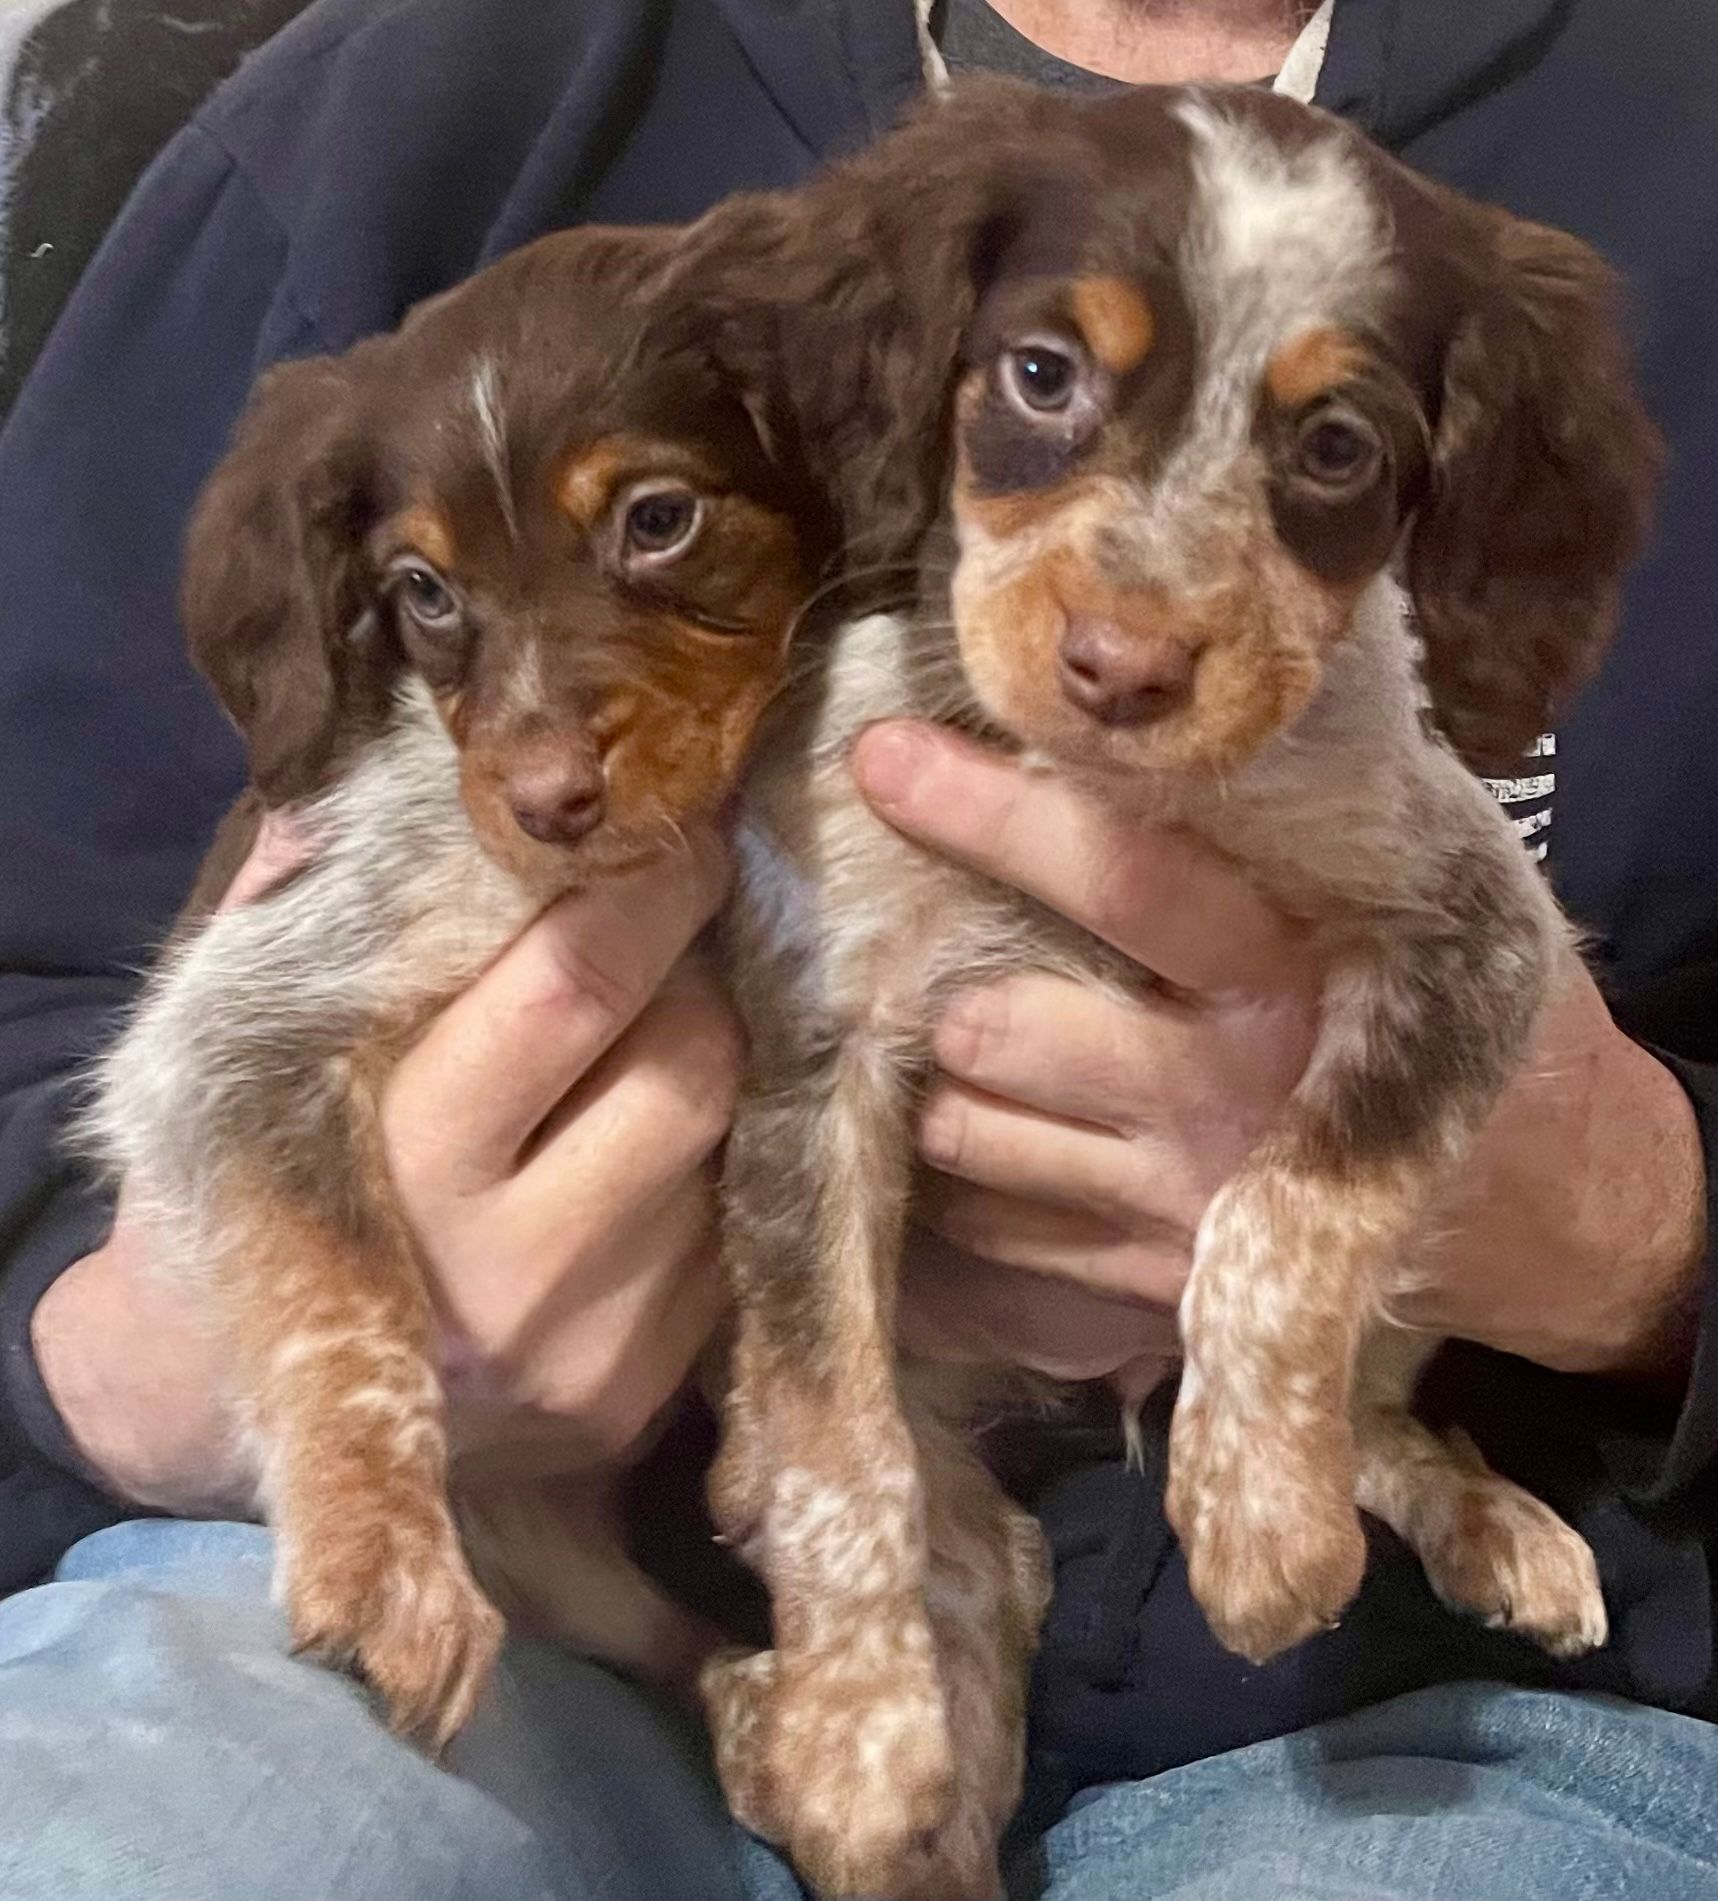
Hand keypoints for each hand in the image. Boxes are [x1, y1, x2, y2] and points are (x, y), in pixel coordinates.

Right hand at [35, 813, 739, 1511]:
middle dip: (701, 972)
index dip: (650, 892)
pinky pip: (730, 1237)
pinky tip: (642, 1144)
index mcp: (402, 1168)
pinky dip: (708, 1164)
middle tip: (679, 924)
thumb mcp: (233, 1049)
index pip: (576, 991)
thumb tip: (402, 754)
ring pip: (729, 1146)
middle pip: (691, 1064)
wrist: (195, 1408)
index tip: (685, 831)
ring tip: (651, 1030)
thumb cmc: (236, 1189)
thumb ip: (309, 907)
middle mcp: (509, 1274)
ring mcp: (587, 1352)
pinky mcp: (633, 1403)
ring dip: (711, 1063)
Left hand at [855, 721, 1704, 1391]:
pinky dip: (968, 1182)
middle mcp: (1218, 1094)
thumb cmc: (1479, 1024)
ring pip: (971, 1135)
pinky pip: (995, 1233)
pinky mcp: (1154, 1287)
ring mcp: (1176, 1203)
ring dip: (946, 1083)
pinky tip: (996, 1136)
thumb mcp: (1432, 906)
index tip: (886, 757)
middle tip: (927, 945)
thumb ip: (1302, 836)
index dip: (993, 813)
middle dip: (942, 983)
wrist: (1551, 1214)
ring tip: (967, 1043)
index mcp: (1292, 974)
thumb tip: (1162, 722)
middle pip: (1002, 1029)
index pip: (1118, 876)